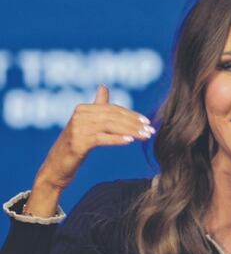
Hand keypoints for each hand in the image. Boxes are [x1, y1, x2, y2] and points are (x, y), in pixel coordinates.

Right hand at [27, 85, 153, 215]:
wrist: (57, 167)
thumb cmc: (75, 145)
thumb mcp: (86, 124)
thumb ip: (97, 106)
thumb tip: (104, 86)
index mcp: (83, 109)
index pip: (113, 109)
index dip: (131, 115)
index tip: (148, 122)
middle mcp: (79, 116)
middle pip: (113, 116)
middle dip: (134, 123)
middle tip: (151, 130)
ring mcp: (77, 129)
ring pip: (110, 126)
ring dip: (130, 131)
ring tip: (145, 136)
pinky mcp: (77, 143)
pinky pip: (101, 138)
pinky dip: (116, 139)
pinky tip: (130, 141)